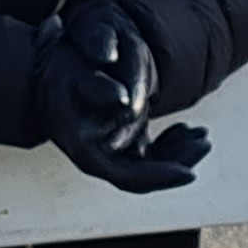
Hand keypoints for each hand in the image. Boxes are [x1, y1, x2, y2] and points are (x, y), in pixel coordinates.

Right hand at [35, 7, 208, 195]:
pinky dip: (171, 144)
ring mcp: (109, 152)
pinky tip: (186, 129)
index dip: (161, 176)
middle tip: (204, 141)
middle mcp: (98, 159)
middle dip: (179, 160)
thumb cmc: (59, 69)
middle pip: (146, 174)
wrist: (44, 69)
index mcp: (88, 152)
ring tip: (201, 135)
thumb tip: (122, 100)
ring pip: (152, 164)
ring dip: (179, 152)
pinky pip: (151, 153)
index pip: (131, 177)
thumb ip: (96, 87)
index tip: (190, 174)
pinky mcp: (119, 142)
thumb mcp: (75, 72)